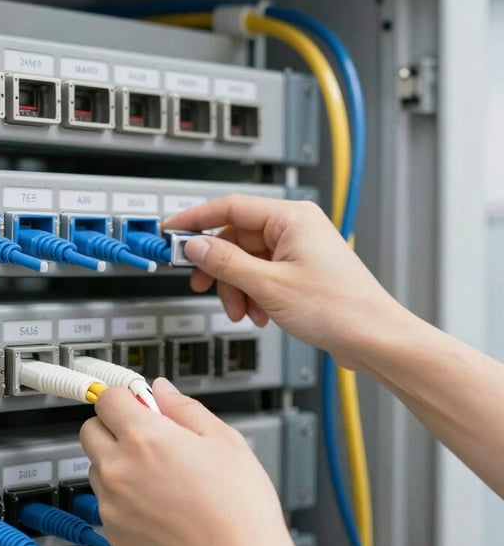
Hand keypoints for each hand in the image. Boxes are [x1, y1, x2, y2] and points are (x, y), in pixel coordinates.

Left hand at [80, 378, 291, 545]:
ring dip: (116, 460)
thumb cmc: (238, 510)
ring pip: (97, 465)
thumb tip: (162, 390)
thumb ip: (184, 408)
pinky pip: (105, 500)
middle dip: (115, 425)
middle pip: (91, 429)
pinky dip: (122, 494)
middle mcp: (119, 471)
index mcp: (145, 439)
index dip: (127, 396)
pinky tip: (157, 499)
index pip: (108, 398)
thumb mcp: (224, 441)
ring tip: (158, 472)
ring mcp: (112, 505)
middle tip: (147, 433)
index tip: (139, 401)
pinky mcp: (113, 532)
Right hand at [163, 195, 402, 365]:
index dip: (195, 220)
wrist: (374, 338)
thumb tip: (195, 246)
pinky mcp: (300, 271)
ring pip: (246, 261)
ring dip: (237, 289)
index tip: (171, 231)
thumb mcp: (269, 285)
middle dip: (220, 270)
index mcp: (291, 218)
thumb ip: (226, 263)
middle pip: (235, 239)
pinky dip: (253, 295)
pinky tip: (260, 314)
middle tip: (203, 285)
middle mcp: (294, 228)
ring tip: (243, 312)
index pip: (229, 207)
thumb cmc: (340, 308)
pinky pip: (261, 275)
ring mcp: (298, 250)